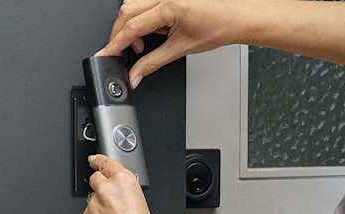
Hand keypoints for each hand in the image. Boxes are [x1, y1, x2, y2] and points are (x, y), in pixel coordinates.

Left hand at [81, 155, 165, 213]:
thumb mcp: (141, 202)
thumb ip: (124, 192)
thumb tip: (116, 195)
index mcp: (124, 181)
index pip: (106, 163)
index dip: (98, 160)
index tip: (94, 159)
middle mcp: (106, 190)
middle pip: (95, 179)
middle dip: (100, 187)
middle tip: (111, 203)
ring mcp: (93, 206)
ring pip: (92, 203)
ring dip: (99, 210)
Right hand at [95, 0, 254, 87]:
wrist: (237, 17)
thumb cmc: (219, 27)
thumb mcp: (181, 49)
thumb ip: (153, 63)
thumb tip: (135, 74)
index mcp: (169, 7)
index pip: (131, 26)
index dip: (115, 44)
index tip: (106, 55)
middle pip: (126, 12)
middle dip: (121, 35)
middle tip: (129, 52)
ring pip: (132, 4)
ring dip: (133, 24)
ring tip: (149, 39)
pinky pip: (144, 1)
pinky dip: (143, 16)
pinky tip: (157, 26)